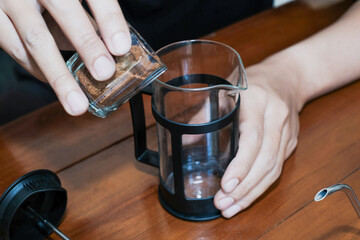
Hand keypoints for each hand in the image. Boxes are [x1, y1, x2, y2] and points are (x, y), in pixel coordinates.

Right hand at [0, 0, 130, 115]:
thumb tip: (117, 52)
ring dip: (59, 75)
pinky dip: (39, 71)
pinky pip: (16, 49)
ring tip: (76, 103)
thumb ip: (93, 20)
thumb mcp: (73, 0)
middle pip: (64, 10)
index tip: (121, 47)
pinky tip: (57, 83)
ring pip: (35, 38)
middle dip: (87, 44)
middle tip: (104, 72)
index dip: (109, 20)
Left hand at [214, 60, 302, 217]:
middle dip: (244, 188)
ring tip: (231, 207)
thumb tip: (183, 142)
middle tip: (223, 203)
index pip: (253, 139)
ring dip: (252, 193)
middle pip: (266, 161)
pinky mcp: (291, 143)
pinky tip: (245, 197)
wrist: (287, 77)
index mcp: (258, 103)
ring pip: (274, 170)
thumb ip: (204, 114)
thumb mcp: (224, 89)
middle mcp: (277, 118)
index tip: (226, 185)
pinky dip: (261, 186)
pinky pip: (278, 169)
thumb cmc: (252, 82)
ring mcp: (287, 132)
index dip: (241, 165)